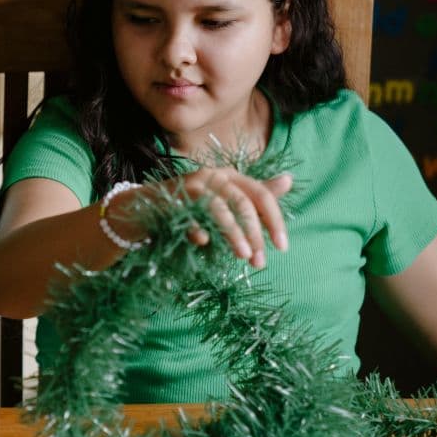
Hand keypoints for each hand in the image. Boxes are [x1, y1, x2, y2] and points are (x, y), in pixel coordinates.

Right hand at [140, 167, 291, 268]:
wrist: (147, 205)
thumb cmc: (193, 204)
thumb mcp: (227, 197)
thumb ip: (255, 193)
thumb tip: (289, 180)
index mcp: (229, 175)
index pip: (260, 194)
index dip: (274, 220)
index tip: (282, 247)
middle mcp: (212, 176)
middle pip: (242, 203)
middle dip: (254, 234)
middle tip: (260, 261)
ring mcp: (190, 187)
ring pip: (220, 209)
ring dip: (234, 234)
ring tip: (243, 256)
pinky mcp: (172, 200)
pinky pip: (189, 216)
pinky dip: (197, 229)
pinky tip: (204, 243)